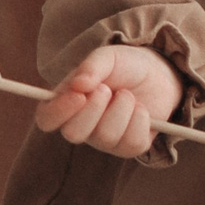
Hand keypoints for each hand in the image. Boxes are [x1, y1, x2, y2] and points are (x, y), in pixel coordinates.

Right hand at [35, 43, 184, 160]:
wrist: (157, 74)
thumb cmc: (124, 66)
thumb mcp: (109, 57)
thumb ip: (92, 66)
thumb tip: (78, 84)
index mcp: (67, 103)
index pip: (46, 119)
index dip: (58, 111)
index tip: (79, 95)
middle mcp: (81, 126)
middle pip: (73, 134)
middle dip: (94, 109)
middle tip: (107, 89)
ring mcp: (104, 141)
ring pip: (106, 136)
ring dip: (122, 108)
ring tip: (127, 94)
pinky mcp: (128, 148)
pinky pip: (132, 143)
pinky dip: (141, 119)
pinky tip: (141, 109)